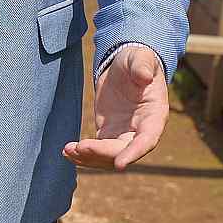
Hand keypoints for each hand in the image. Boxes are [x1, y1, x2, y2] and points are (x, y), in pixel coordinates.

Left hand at [66, 42, 166, 170]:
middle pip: (123, 151)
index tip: (119, 165)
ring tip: (67, 150)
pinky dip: (83, 155)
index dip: (134, 153)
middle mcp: (142, 131)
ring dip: (89, 158)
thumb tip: (144, 76)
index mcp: (155, 116)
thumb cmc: (138, 60)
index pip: (147, 140)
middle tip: (79, 147)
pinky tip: (67, 151)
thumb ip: (143, 65)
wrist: (126, 66)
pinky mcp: (109, 134)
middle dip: (101, 153)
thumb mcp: (141, 57)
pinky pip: (97, 152)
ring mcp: (125, 135)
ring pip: (108, 157)